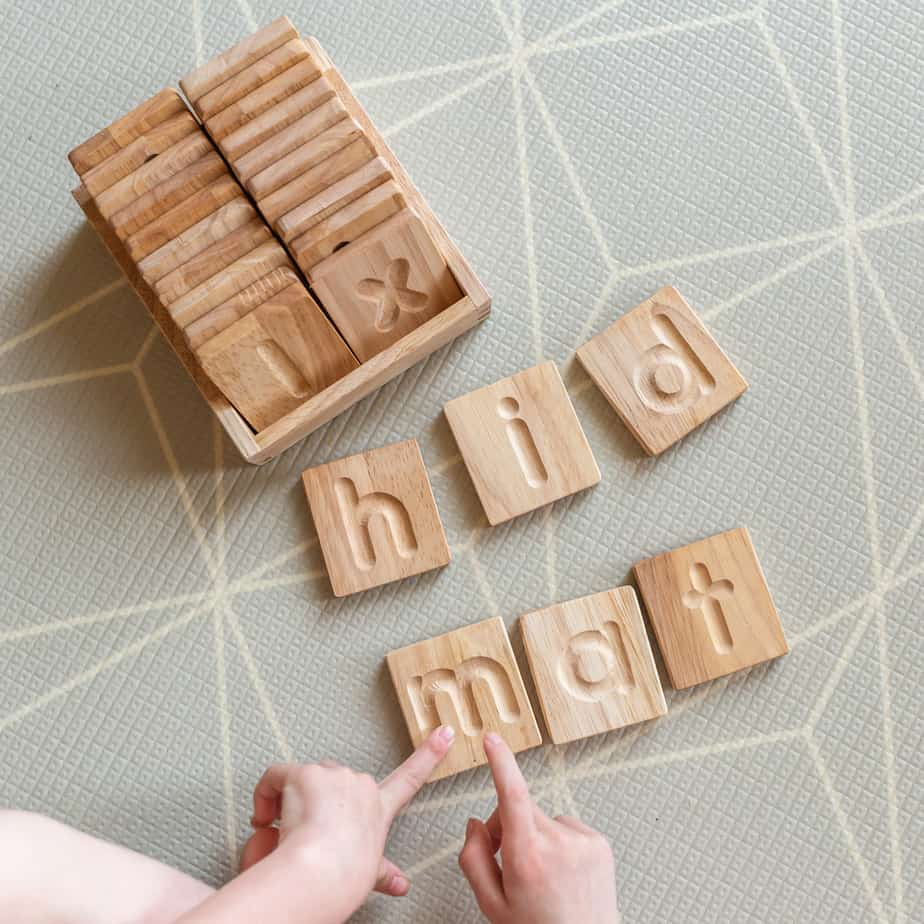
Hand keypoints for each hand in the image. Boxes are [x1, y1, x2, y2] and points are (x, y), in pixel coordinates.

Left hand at [242, 724, 454, 902]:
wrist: (323, 872)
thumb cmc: (343, 878)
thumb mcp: (369, 873)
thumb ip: (383, 872)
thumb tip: (401, 885)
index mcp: (378, 808)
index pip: (409, 777)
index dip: (430, 753)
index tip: (445, 732)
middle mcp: (361, 785)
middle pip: (333, 778)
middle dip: (315, 798)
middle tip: (302, 828)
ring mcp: (334, 775)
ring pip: (302, 778)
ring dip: (289, 798)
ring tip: (285, 830)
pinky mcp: (306, 773)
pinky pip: (275, 776)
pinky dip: (264, 795)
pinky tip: (265, 818)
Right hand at [459, 733, 618, 923]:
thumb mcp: (492, 905)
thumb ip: (474, 860)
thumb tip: (475, 825)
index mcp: (527, 858)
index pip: (512, 795)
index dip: (501, 763)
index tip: (493, 740)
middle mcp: (558, 844)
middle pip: (521, 809)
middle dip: (509, 825)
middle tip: (508, 859)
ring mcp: (582, 842)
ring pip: (544, 819)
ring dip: (537, 836)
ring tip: (542, 875)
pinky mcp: (599, 843)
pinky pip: (567, 827)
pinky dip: (560, 843)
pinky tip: (561, 871)